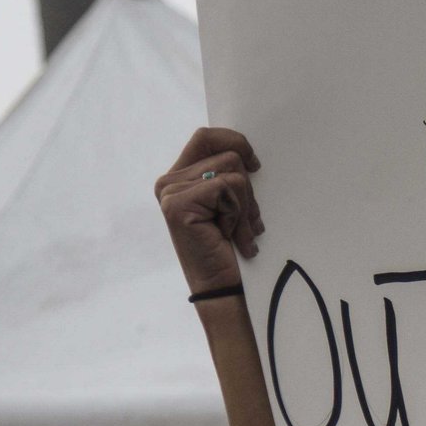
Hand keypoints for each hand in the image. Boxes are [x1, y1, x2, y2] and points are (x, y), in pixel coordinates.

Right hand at [155, 127, 264, 295]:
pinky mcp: (177, 204)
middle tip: (248, 220)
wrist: (224, 287)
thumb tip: (249, 154)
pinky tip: (230, 237)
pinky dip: (238, 215)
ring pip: (232, 172)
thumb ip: (229, 175)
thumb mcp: (232, 203)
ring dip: (245, 207)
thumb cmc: (232, 248)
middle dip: (248, 189)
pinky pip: (226, 188)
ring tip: (239, 232)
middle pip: (227, 155)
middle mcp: (168, 182)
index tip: (256, 165)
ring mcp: (170, 192)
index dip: (235, 142)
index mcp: (180, 177)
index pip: (206, 137)